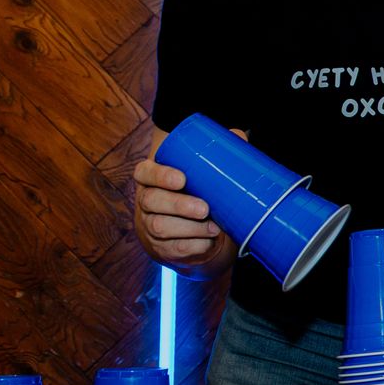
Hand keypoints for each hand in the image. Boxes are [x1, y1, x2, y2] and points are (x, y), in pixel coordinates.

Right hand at [132, 128, 246, 265]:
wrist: (195, 231)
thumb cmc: (199, 192)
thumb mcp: (204, 173)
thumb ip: (218, 154)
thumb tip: (238, 135)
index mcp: (153, 178)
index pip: (144, 172)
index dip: (159, 175)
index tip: (182, 178)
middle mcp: (146, 201)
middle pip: (153, 201)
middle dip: (179, 205)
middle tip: (205, 208)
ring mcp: (150, 226)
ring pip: (161, 227)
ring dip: (190, 228)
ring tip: (214, 227)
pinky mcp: (160, 248)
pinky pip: (173, 249)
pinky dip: (194, 246)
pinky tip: (208, 242)